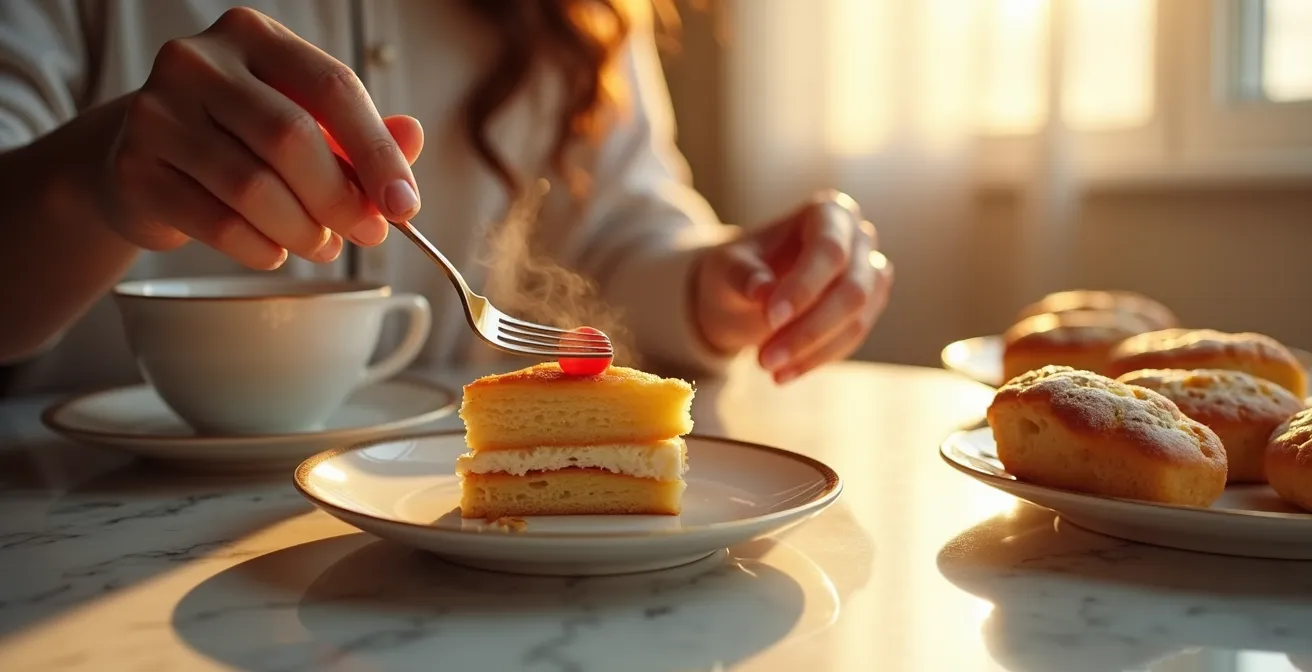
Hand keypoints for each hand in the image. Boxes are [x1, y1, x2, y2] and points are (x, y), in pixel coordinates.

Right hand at [98, 7, 422, 269]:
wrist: (145, 156)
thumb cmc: (240, 136)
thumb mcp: (304, 120)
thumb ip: (361, 132)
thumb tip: (412, 137)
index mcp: (253, 36)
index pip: (333, 87)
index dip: (377, 152)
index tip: (404, 204)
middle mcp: (198, 62)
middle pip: (292, 139)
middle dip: (341, 199)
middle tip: (366, 233)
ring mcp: (156, 113)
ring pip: (254, 188)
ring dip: (304, 231)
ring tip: (321, 244)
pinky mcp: (134, 170)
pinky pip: (218, 223)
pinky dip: (261, 248)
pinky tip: (275, 250)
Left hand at [693, 190, 893, 382]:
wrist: (744, 291)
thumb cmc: (737, 269)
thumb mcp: (726, 268)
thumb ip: (744, 276)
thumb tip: (763, 293)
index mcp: (828, 213)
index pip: (829, 250)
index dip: (804, 287)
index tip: (770, 318)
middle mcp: (858, 238)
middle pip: (852, 289)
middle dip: (808, 329)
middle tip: (764, 359)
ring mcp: (869, 274)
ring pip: (857, 318)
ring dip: (812, 350)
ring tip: (768, 369)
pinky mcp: (868, 308)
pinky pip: (853, 338)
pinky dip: (817, 359)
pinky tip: (784, 374)